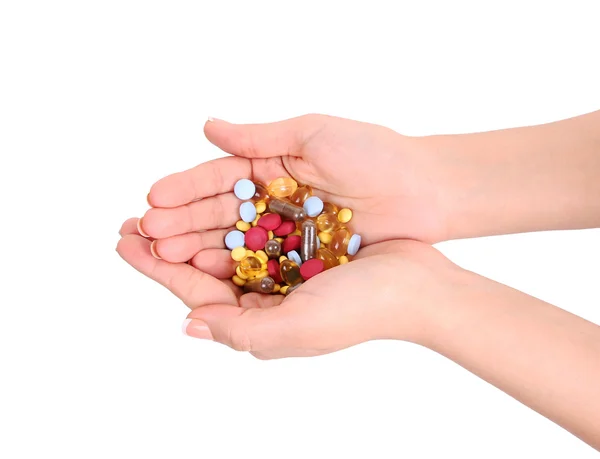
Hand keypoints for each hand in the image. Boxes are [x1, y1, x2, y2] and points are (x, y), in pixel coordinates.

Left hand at [117, 224, 459, 358]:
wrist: (417, 285)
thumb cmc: (360, 312)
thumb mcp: (296, 328)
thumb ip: (240, 330)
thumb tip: (189, 324)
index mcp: (260, 318)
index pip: (196, 290)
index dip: (157, 267)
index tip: (126, 243)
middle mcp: (267, 293)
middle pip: (205, 264)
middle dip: (169, 243)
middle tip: (134, 221)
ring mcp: (285, 266)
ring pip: (227, 240)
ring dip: (194, 223)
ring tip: (164, 206)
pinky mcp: (304, 241)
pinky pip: (259, 222)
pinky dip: (234, 210)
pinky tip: (215, 197)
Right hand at [136, 115, 451, 265]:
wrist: (425, 191)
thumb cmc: (374, 154)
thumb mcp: (315, 134)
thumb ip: (260, 137)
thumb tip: (207, 128)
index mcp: (272, 165)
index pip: (219, 179)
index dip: (185, 188)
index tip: (152, 198)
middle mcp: (274, 200)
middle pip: (218, 213)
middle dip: (181, 222)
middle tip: (145, 233)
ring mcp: (286, 232)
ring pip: (234, 241)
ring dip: (197, 247)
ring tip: (163, 254)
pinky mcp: (302, 258)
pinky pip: (262, 264)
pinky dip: (233, 268)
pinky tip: (205, 272)